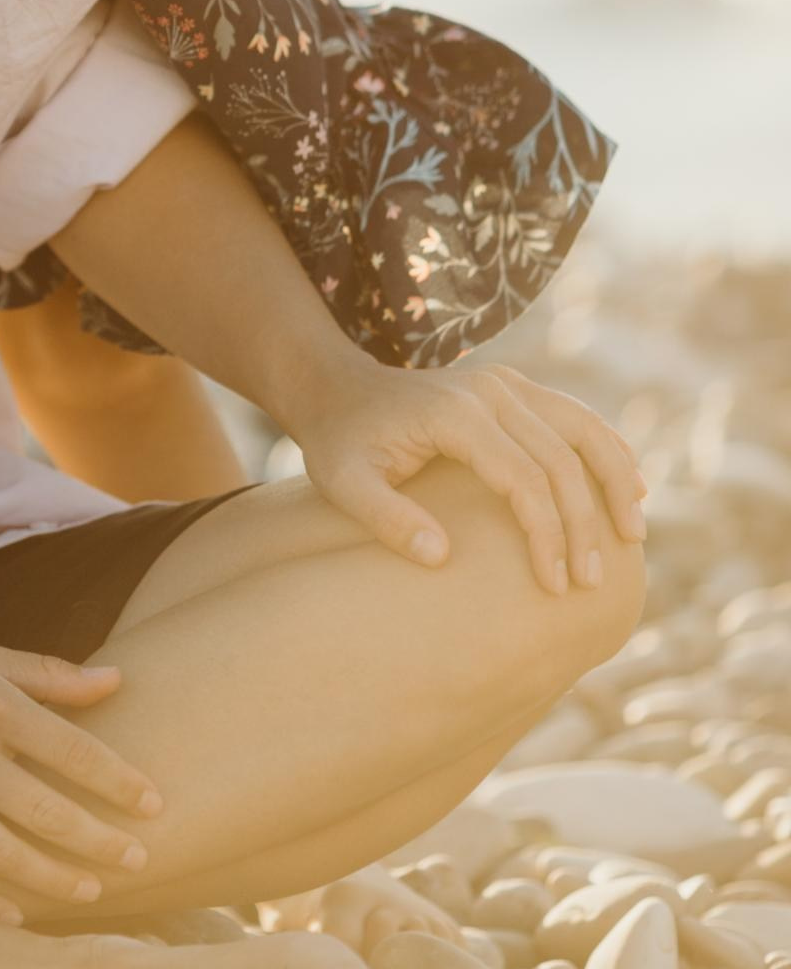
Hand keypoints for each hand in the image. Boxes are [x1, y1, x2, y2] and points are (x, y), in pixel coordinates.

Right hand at [0, 608, 161, 924]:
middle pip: (45, 810)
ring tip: (91, 891)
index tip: (154, 806)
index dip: (119, 781)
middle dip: (99, 841)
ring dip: (52, 879)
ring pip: (0, 853)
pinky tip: (14, 918)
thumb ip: (47, 673)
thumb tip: (118, 679)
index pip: (71, 749)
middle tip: (138, 861)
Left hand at [290, 359, 646, 595]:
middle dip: (583, 523)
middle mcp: (488, 390)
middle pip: (560, 457)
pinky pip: (574, 414)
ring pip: (583, 426)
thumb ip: (387, 518)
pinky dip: (607, 448)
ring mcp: (504, 383)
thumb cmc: (340, 442)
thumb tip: (440, 557)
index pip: (523, 477)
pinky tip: (631, 485)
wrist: (336, 386)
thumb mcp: (343, 483)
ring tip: (633, 536)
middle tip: (590, 582)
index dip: (547, 533)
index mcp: (453, 414)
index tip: (555, 585)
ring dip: (615, 479)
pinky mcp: (512, 387)